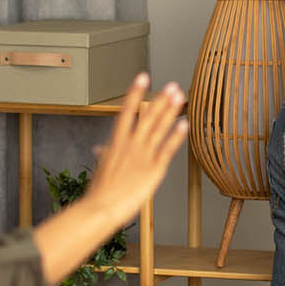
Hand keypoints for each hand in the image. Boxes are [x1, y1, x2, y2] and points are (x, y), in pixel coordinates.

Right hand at [85, 74, 188, 226]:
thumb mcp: (101, 169)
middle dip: (161, 100)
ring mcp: (142, 156)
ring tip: (180, 97)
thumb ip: (105, 155)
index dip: (135, 93)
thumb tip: (101, 150)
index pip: (126, 111)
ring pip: (158, 128)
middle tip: (172, 85)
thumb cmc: (99, 192)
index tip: (142, 77)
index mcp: (116, 143)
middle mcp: (130, 145)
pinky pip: (167, 148)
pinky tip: (184, 124)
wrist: (100, 208)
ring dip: (170, 111)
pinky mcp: (153, 169)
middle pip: (147, 116)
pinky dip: (176, 135)